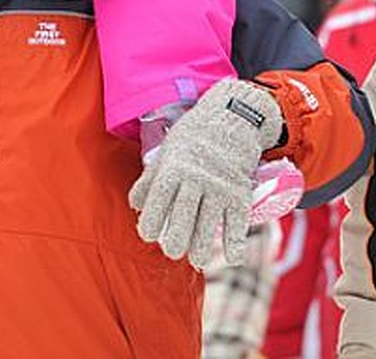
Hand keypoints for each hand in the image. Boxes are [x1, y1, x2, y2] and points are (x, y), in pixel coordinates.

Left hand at [129, 79, 283, 267]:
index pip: (157, 203)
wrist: (233, 116)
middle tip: (173, 250)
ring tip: (198, 259)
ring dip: (202, 248)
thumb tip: (135, 204)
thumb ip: (150, 178)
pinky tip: (232, 257)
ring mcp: (219, 187)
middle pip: (182, 219)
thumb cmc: (194, 135)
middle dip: (175, 242)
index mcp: (173, 168)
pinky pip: (238, 222)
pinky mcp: (240, 192)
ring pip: (209, 225)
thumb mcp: (167, 150)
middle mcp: (195, 179)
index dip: (150, 224)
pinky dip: (235, 242)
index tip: (148, 235)